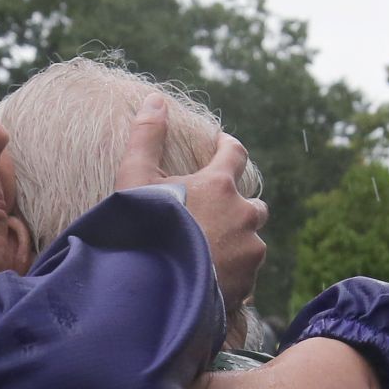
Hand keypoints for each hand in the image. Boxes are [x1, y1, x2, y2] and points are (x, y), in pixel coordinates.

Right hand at [115, 94, 266, 310]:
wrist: (153, 290)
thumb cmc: (142, 229)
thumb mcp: (135, 178)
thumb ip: (146, 136)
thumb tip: (155, 98)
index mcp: (219, 184)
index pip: (235, 153)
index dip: (228, 147)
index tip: (222, 145)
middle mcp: (242, 215)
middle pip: (253, 205)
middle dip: (239, 207)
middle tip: (215, 214)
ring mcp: (249, 251)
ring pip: (251, 242)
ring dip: (236, 243)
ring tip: (209, 255)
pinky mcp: (248, 284)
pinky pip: (246, 275)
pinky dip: (232, 274)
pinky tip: (209, 282)